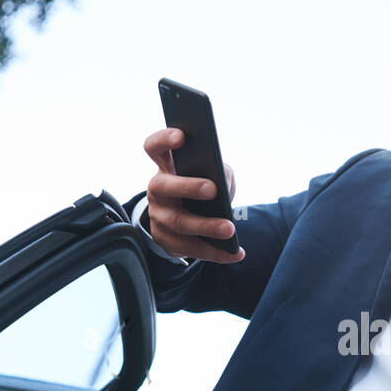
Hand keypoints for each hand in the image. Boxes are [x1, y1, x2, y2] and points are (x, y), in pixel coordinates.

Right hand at [142, 127, 244, 264]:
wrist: (188, 220)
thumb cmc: (202, 187)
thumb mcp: (213, 174)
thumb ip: (221, 172)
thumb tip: (224, 185)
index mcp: (165, 166)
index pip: (154, 147)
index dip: (164, 140)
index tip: (182, 137)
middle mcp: (156, 189)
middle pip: (164, 186)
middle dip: (187, 187)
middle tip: (212, 189)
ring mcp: (157, 215)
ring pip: (178, 222)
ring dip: (206, 227)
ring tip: (230, 230)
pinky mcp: (164, 239)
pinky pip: (188, 248)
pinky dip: (215, 252)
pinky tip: (236, 253)